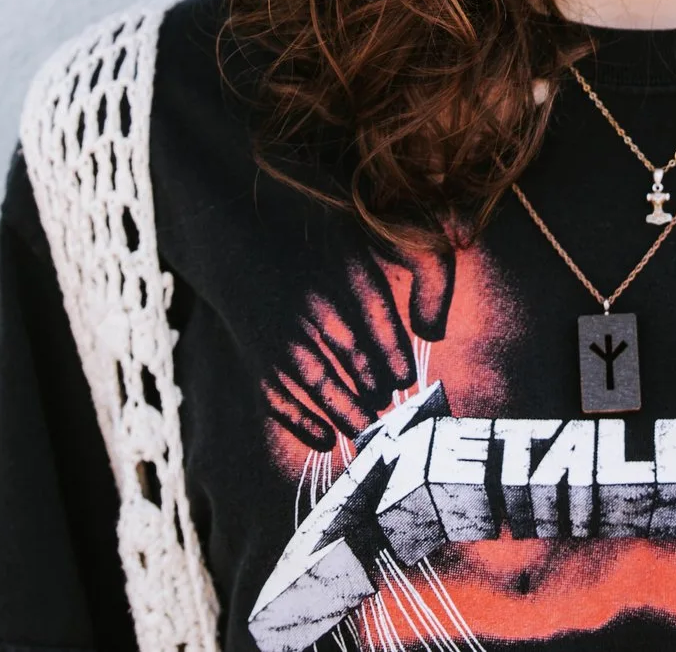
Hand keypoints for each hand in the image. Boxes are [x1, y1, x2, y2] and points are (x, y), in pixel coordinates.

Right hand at [261, 241, 454, 450]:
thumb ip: (423, 270)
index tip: (405, 377)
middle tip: (389, 403)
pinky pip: (278, 394)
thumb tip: (432, 329)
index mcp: (339, 264)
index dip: (391, 346)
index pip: (372, 306)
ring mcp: (281, 330)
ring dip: (343, 409)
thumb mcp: (370, 238)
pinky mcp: (259, 355)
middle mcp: (309, 297)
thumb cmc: (321, 246)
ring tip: (367, 428)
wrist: (243, 241)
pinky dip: (300, 421)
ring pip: (315, 378)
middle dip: (371, 381)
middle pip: (346, 346)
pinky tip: (326, 438)